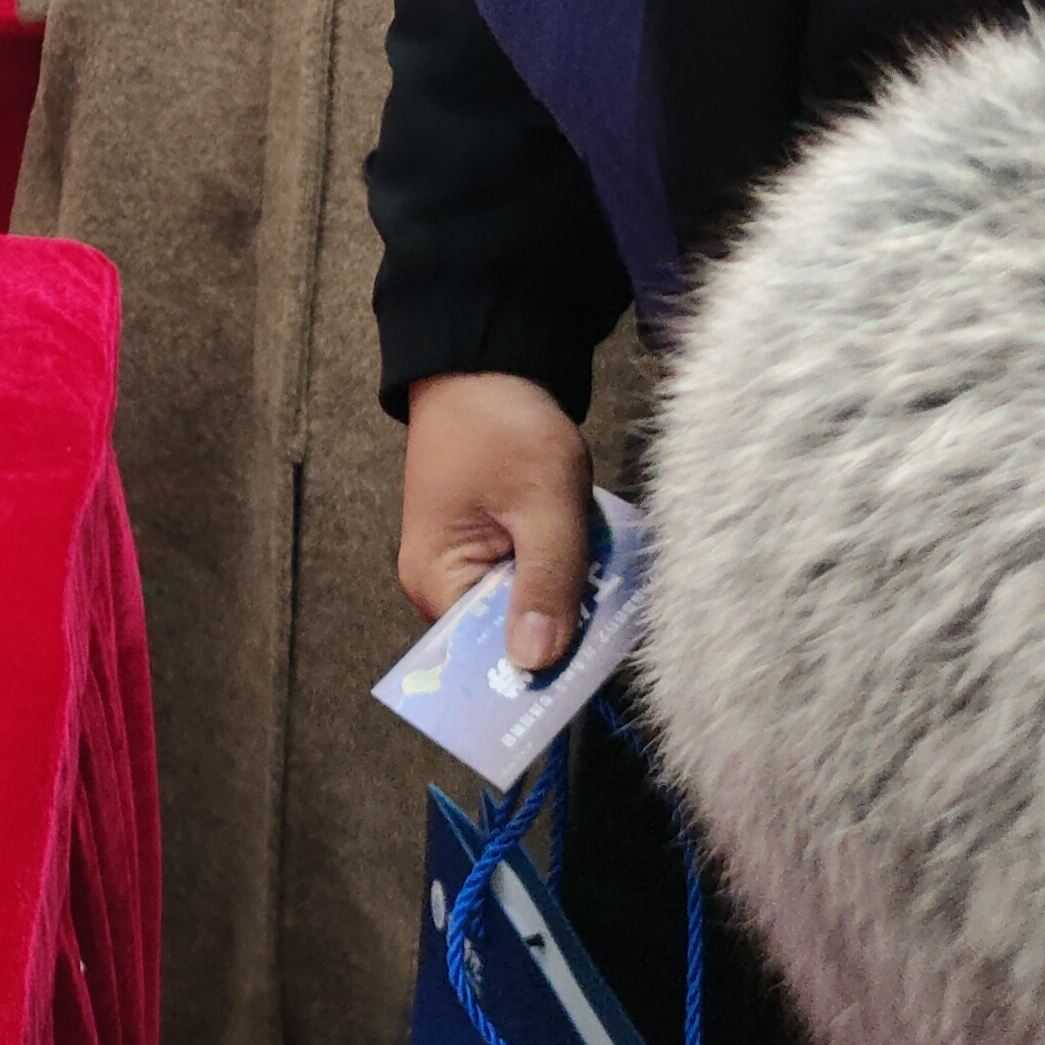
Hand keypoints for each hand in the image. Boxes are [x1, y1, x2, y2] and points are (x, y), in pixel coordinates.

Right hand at [398, 371, 594, 674]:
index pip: (482, 656)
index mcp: (435, 578)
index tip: (586, 679)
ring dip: (564, 601)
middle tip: (609, 618)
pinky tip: (589, 562)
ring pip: (522, 611)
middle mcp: (439, 583)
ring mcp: (463, 565)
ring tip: (604, 582)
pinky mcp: (486, 546)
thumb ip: (546, 582)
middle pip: (504, 639)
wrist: (486, 365)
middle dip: (558, 631)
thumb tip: (536, 663)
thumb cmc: (504, 426)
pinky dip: (559, 576)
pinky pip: (526, 583)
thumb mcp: (542, 503)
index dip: (534, 672)